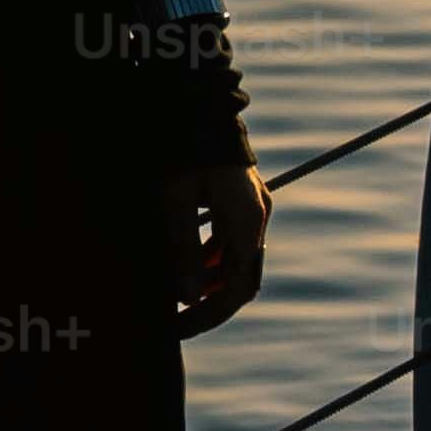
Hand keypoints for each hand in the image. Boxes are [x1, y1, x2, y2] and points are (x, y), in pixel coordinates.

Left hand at [166, 159, 270, 335]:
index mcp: (246, 219)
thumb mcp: (175, 202)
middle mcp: (257, 216)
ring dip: (207, 283)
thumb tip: (185, 299)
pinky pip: (230, 242)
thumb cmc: (182, 148)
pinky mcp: (241, 200)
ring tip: (173, 297)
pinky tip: (184, 266)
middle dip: (209, 304)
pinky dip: (208, 259)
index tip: (179, 327)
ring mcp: (252, 207)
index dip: (209, 313)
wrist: (195, 102)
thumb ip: (182, 250)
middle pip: (241, 278)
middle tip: (177, 322)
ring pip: (235, 261)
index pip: (236, 287)